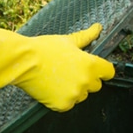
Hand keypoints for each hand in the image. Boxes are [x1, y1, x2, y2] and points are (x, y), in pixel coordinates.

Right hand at [0, 18, 114, 111]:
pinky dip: (62, 98)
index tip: (94, 68)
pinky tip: (52, 87)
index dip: (102, 70)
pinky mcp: (63, 105)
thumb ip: (86, 36)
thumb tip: (98, 28)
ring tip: (58, 78)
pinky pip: (68, 103)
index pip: (109, 72)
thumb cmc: (44, 49)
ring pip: (81, 95)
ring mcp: (75, 95)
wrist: (23, 62)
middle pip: (96, 85)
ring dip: (74, 90)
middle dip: (86, 79)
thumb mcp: (67, 41)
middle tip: (70, 71)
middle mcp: (86, 82)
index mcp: (91, 65)